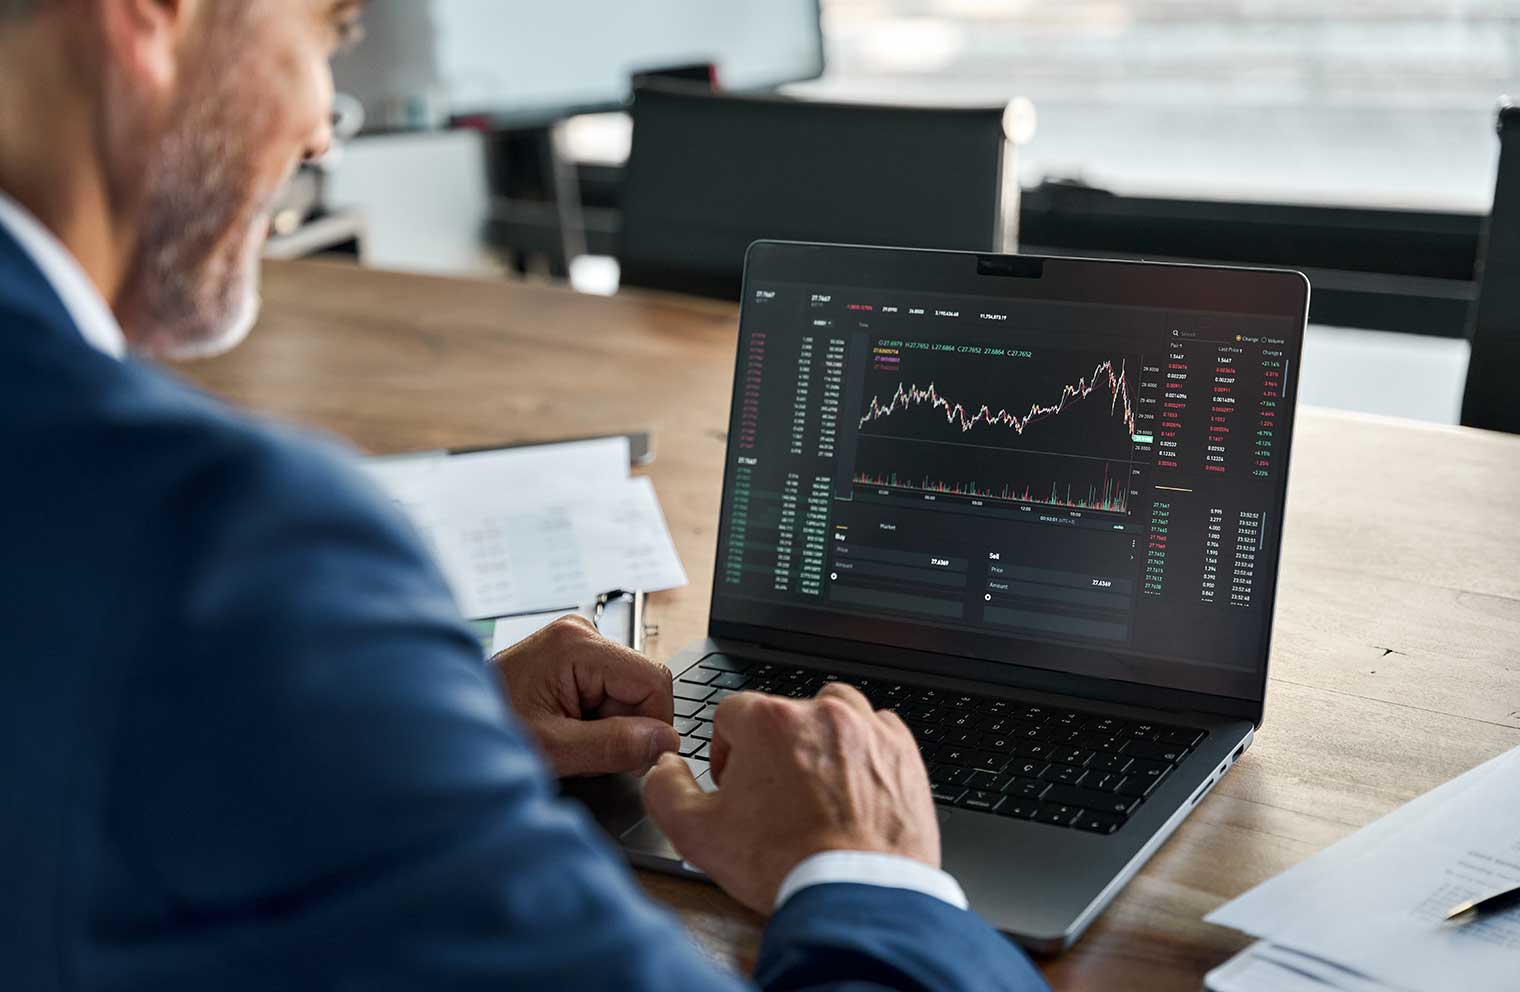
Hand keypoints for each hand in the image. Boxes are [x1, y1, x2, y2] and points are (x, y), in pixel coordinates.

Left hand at [490, 615, 677, 776]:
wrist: (448, 731)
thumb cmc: (490, 733)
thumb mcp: (555, 749)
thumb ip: (614, 745)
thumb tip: (664, 741)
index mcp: (576, 644)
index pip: (653, 680)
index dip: (654, 724)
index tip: (635, 757)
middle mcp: (580, 632)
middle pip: (642, 685)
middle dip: (626, 724)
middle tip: (584, 746)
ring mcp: (576, 642)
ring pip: (629, 691)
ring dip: (611, 723)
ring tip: (569, 736)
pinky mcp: (573, 655)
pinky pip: (611, 689)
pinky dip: (598, 716)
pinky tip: (569, 726)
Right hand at [642, 683, 938, 913]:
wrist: (858, 894)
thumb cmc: (786, 865)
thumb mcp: (698, 834)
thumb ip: (666, 790)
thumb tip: (664, 767)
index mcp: (769, 722)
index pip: (732, 714)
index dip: (726, 751)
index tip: (735, 782)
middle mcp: (821, 712)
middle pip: (783, 714)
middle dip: (773, 749)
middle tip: (773, 797)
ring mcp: (867, 729)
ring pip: (834, 714)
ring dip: (820, 740)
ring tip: (815, 785)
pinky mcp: (903, 752)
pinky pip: (878, 733)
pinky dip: (864, 752)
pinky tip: (853, 788)